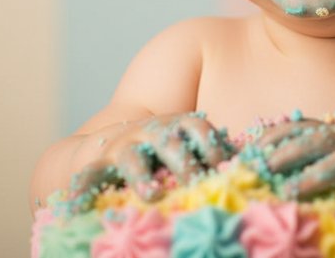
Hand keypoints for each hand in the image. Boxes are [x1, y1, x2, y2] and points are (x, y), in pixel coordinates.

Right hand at [68, 112, 233, 204]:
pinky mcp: (100, 163)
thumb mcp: (192, 147)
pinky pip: (88, 177)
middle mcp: (153, 133)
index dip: (214, 147)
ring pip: (134, 160)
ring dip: (142, 177)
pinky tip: (77, 207)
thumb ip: (215, 158)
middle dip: (184, 165)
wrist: (116, 142)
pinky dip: (81, 190)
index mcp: (180, 126)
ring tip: (151, 195)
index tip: (227, 168)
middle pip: (172, 145)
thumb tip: (257, 175)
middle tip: (196, 184)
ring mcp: (126, 146)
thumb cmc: (168, 151)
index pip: (201, 131)